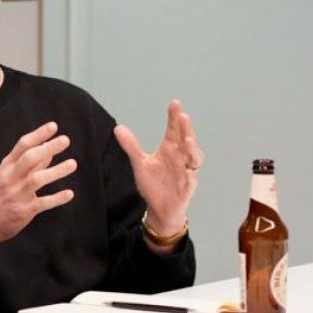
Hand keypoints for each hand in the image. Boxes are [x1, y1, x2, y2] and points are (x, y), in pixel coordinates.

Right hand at [0, 121, 77, 264]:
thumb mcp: (7, 176)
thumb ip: (28, 165)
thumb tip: (49, 151)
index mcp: (6, 167)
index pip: (22, 145)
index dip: (39, 134)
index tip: (54, 126)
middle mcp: (11, 178)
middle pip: (30, 158)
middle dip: (48, 147)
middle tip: (66, 140)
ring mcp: (17, 194)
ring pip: (38, 179)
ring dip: (57, 171)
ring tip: (73, 164)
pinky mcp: (24, 211)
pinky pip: (43, 203)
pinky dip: (57, 198)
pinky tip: (69, 193)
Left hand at [115, 99, 202, 245]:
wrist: (159, 209)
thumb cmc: (153, 184)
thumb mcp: (140, 164)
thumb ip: (131, 146)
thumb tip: (117, 128)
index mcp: (170, 149)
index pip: (174, 130)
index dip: (174, 117)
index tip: (175, 103)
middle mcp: (180, 158)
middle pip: (186, 140)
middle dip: (186, 129)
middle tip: (183, 117)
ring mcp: (186, 172)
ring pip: (195, 159)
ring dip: (193, 150)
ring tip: (188, 142)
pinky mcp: (187, 189)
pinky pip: (191, 182)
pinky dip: (191, 177)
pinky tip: (188, 172)